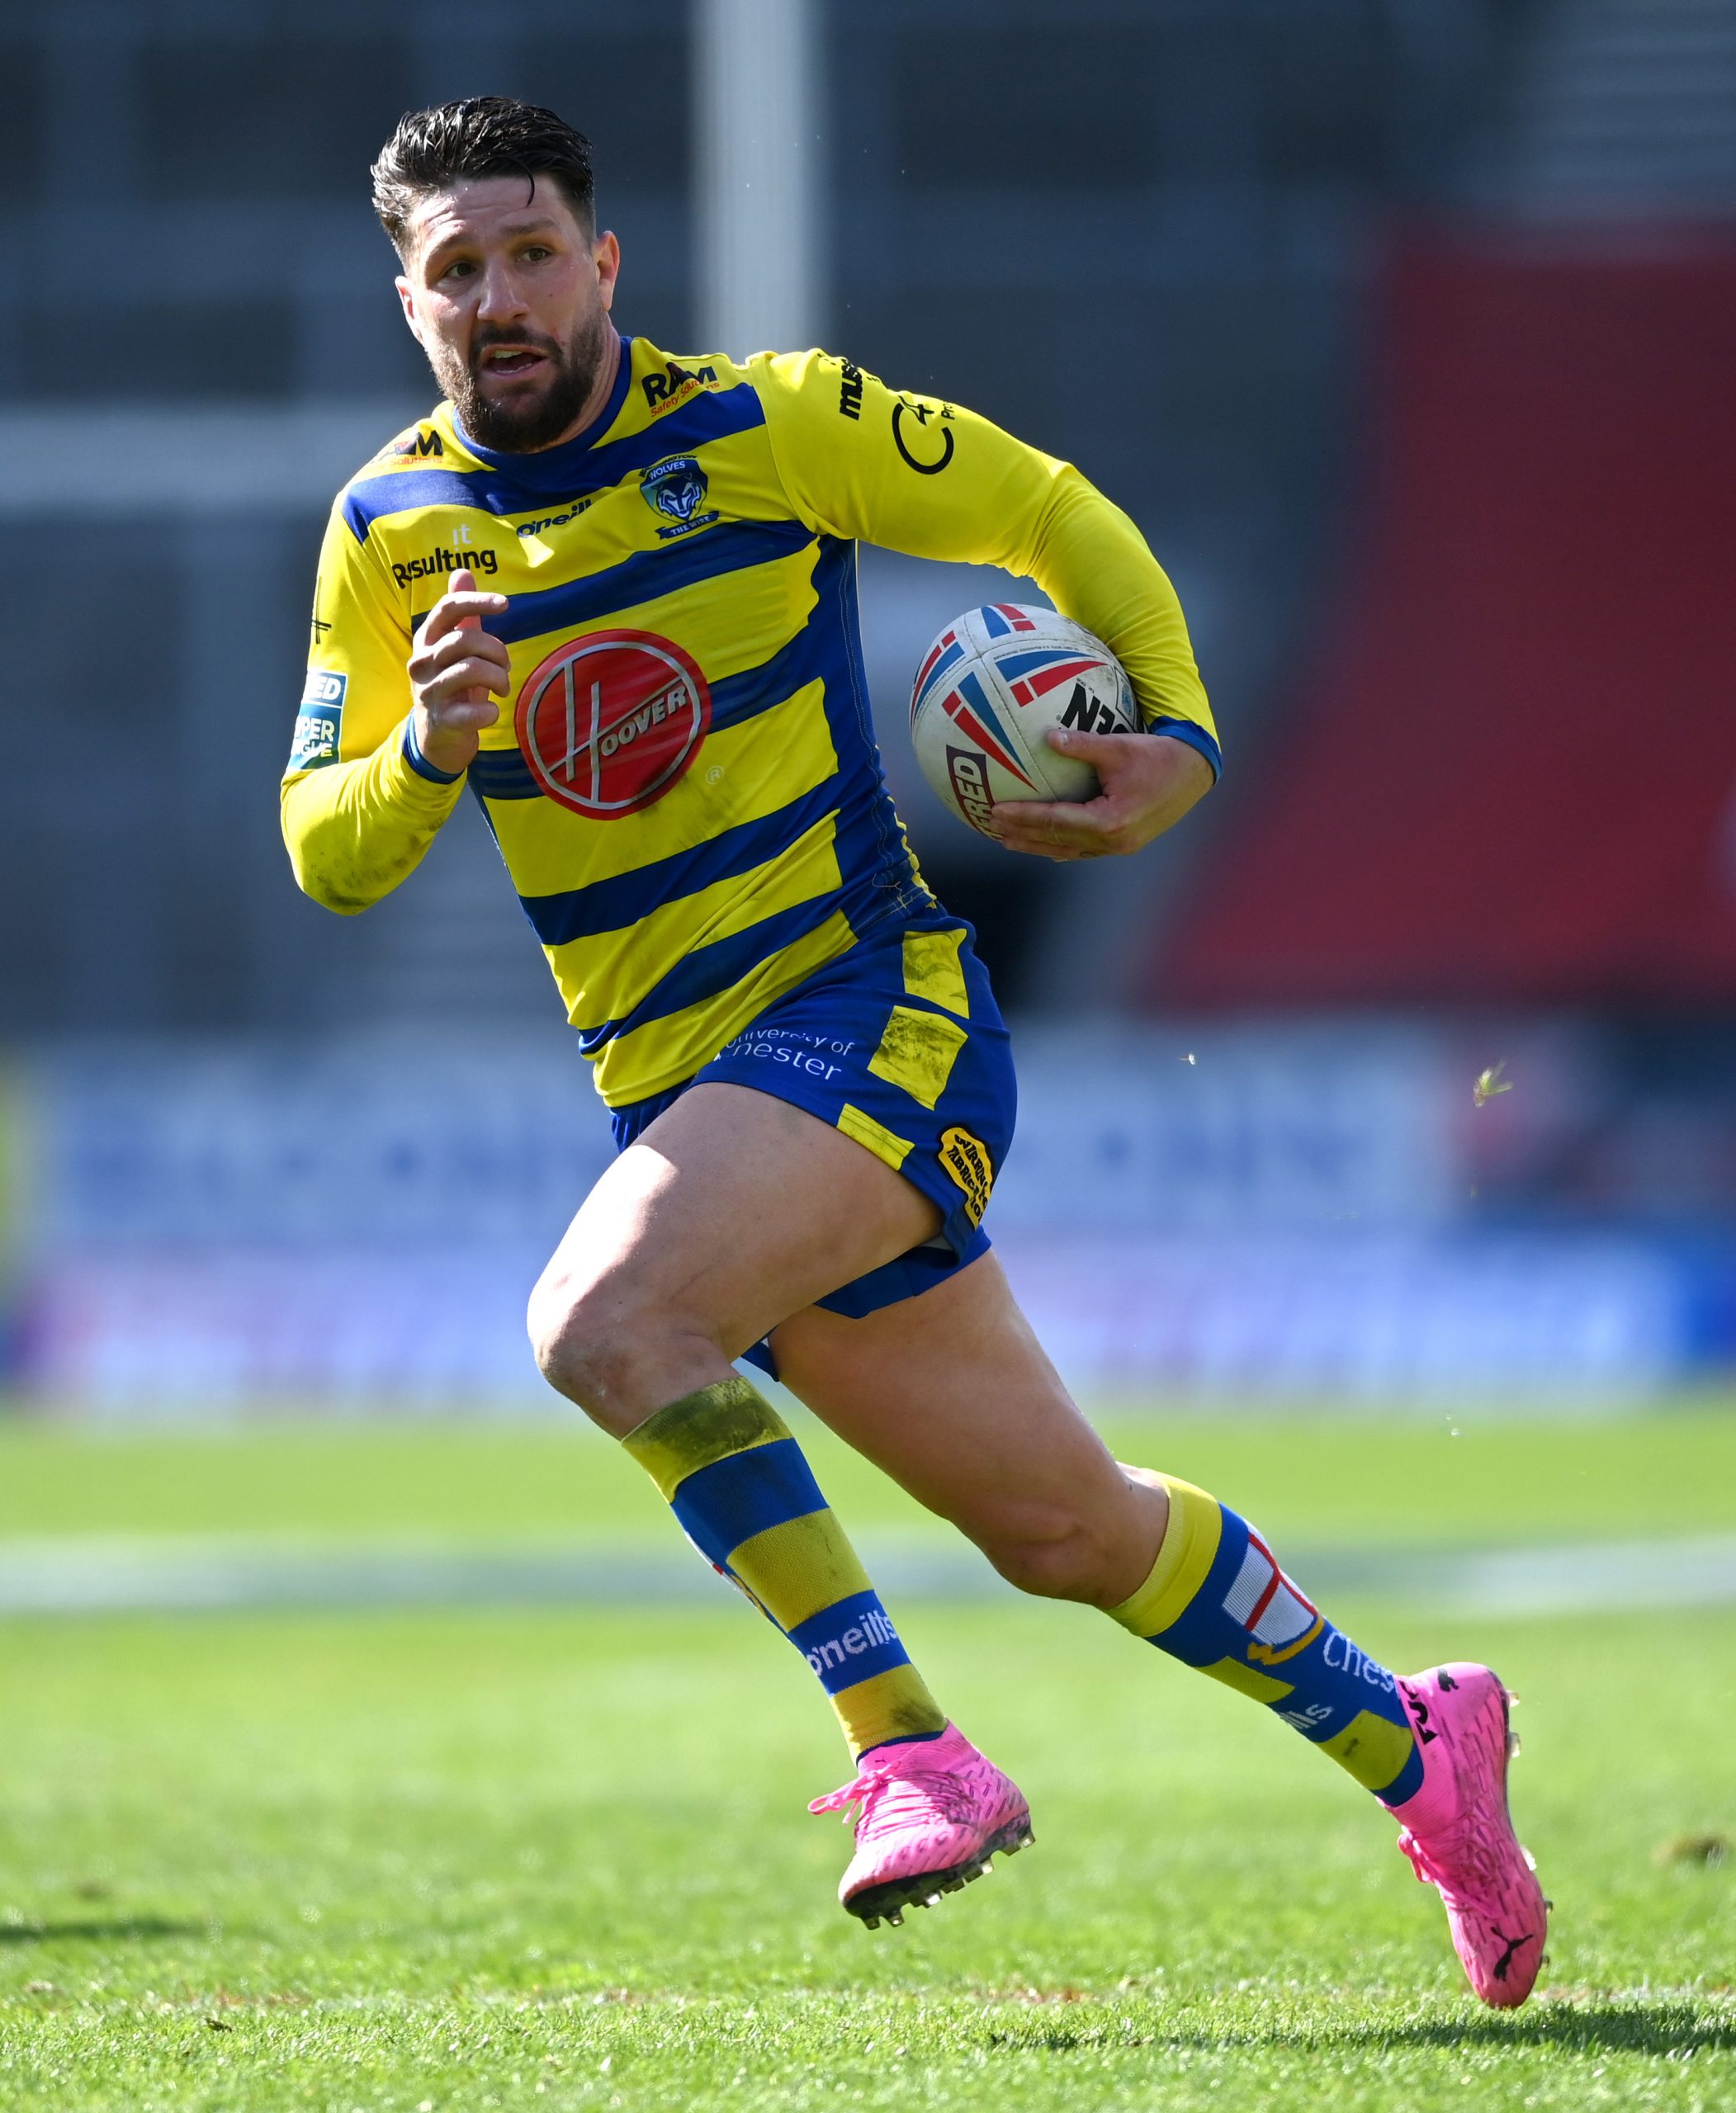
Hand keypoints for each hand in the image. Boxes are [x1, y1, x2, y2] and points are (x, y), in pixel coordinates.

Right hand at [407, 568, 510, 775]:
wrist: (436, 737)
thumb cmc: (452, 685)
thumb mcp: (454, 648)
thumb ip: (461, 613)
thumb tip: (462, 571)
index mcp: (427, 640)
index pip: (447, 609)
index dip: (476, 601)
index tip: (505, 604)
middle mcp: (422, 663)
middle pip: (465, 640)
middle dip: (497, 651)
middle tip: (505, 667)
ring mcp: (429, 692)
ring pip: (471, 671)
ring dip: (499, 678)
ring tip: (503, 688)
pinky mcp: (442, 720)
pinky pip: (473, 712)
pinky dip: (490, 711)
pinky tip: (491, 711)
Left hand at [988, 726, 1214, 861]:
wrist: (1194, 774)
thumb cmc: (1159, 756)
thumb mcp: (1120, 746)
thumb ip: (1083, 744)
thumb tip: (1048, 737)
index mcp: (1108, 820)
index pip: (1054, 820)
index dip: (1023, 817)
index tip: (996, 810)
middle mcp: (1111, 841)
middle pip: (1055, 841)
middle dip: (1022, 835)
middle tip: (992, 828)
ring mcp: (1118, 846)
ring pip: (1068, 849)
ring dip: (1037, 844)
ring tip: (1009, 839)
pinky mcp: (1123, 843)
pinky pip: (1083, 848)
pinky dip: (1060, 845)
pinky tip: (1045, 843)